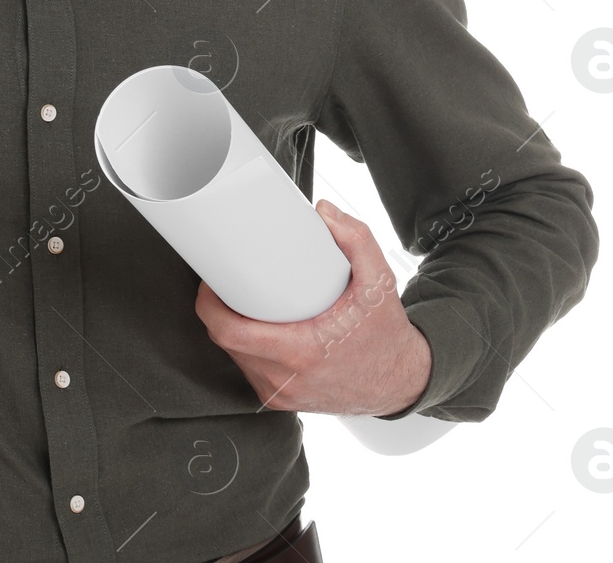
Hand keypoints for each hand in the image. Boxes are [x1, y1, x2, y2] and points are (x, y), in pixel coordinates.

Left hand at [194, 199, 431, 416]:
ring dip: (230, 328)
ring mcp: (282, 394)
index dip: (210, 304)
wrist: (402, 382)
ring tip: (238, 299)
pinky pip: (249, 369)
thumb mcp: (379, 283)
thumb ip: (356, 241)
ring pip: (235, 357)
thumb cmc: (386, 336)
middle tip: (223, 280)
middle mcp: (286, 379)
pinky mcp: (283, 400)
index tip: (212, 279)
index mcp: (302, 352)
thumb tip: (323, 212)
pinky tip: (252, 326)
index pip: (230, 332)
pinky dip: (245, 347)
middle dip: (217, 309)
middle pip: (225, 342)